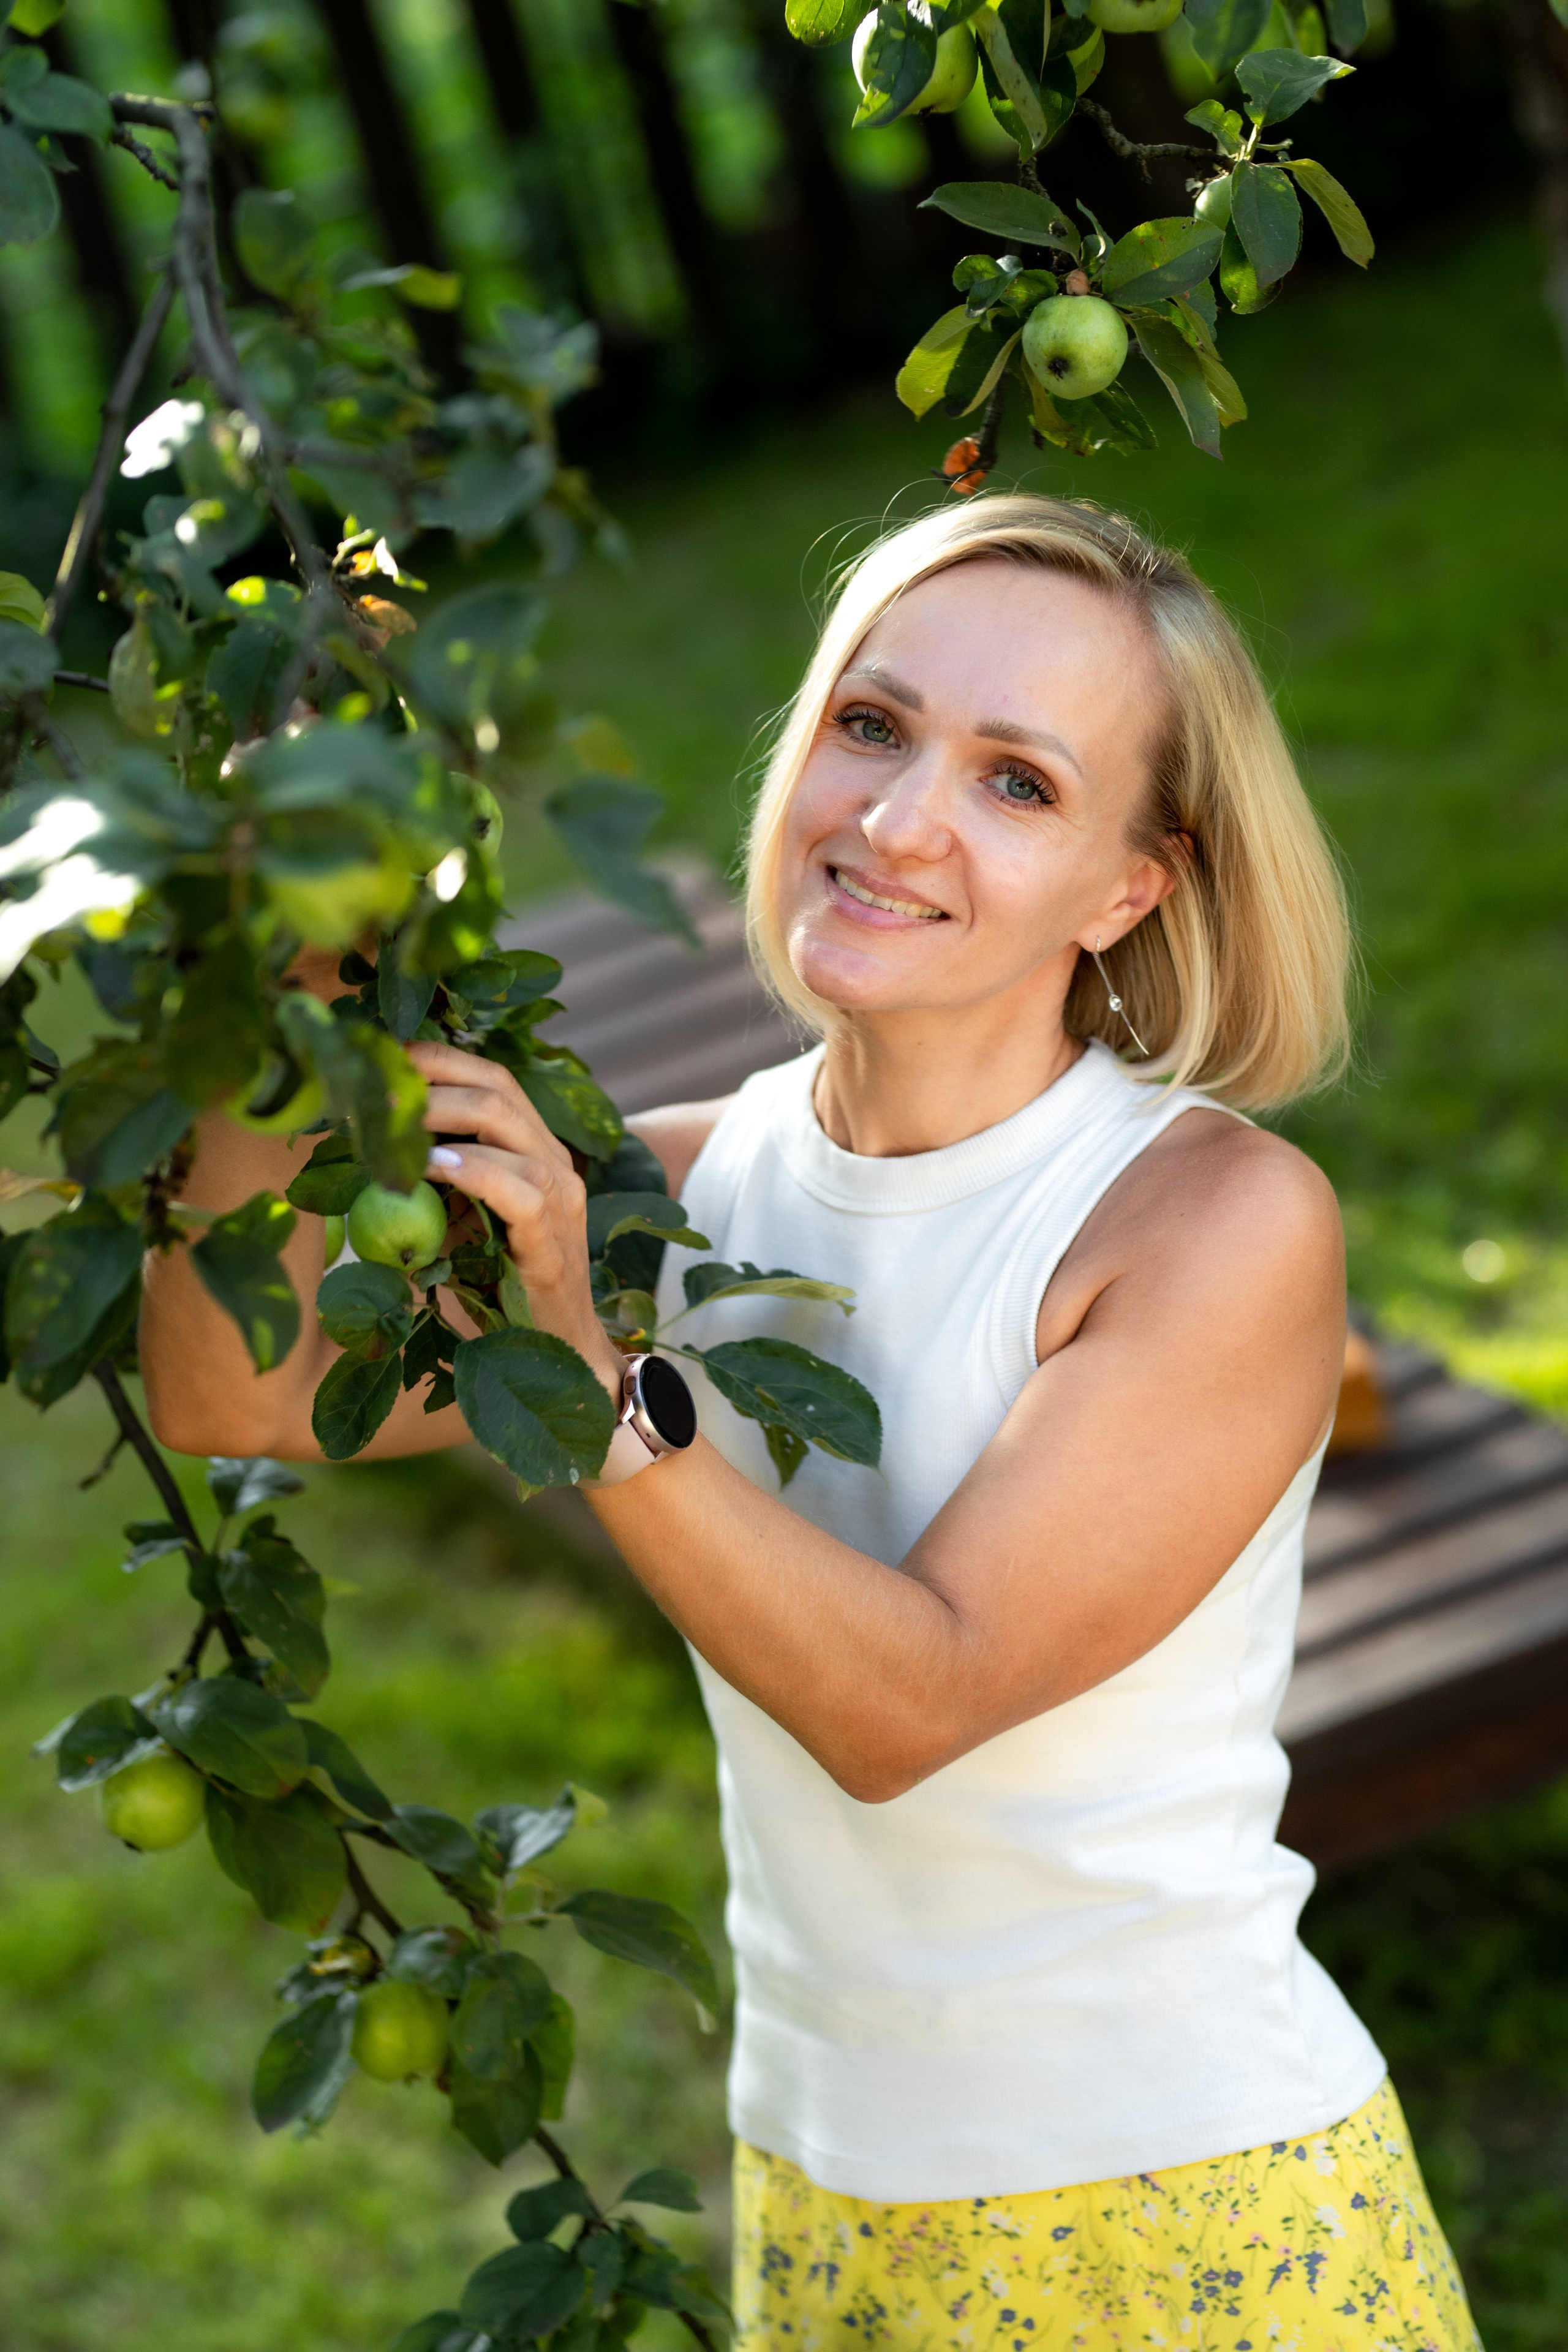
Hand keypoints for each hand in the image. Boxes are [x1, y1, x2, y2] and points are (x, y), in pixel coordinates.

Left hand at [407, 1040, 622, 1395]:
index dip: (437, 1059)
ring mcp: (561, 1201)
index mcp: (533, 1150)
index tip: (381, 1056)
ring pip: (509, 1128)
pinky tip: (433, 1168)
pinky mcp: (554, 1245)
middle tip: (376, 1083)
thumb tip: (358, 1151)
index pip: (491, 1078)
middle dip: (432, 1076)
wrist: (556, 1359)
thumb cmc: (495, 1292)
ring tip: (393, 1120)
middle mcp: (554, 1163)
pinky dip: (475, 1172)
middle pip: (498, 1088)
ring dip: (443, 1116)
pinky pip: (521, 1192)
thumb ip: (426, 1186)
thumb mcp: (454, 1224)